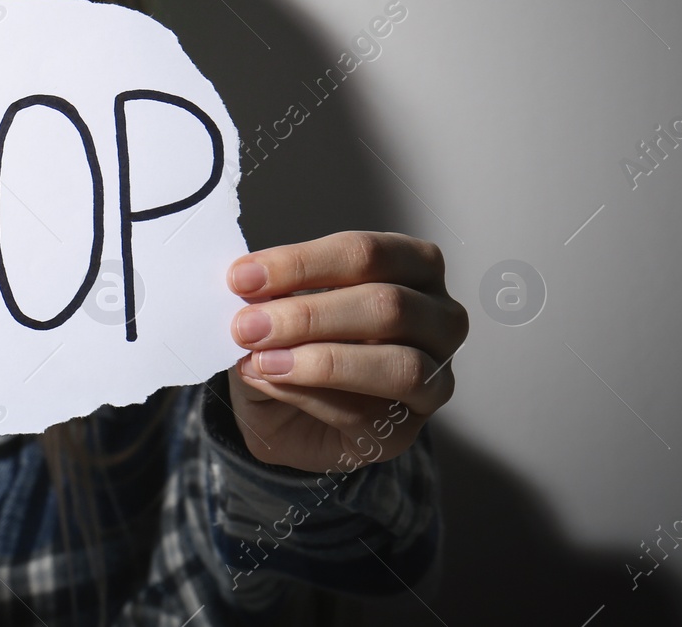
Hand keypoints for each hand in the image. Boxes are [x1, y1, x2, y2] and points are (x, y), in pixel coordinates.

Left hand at [223, 231, 467, 472]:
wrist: (285, 409)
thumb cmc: (294, 340)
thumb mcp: (278, 305)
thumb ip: (271, 295)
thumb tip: (250, 287)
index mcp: (412, 265)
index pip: (366, 253)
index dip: (302, 263)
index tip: (242, 276)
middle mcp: (439, 317)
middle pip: (387, 306)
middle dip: (308, 316)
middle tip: (247, 325)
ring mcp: (435, 376)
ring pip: (398, 364)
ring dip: (319, 361)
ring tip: (260, 360)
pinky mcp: (408, 428)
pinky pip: (370, 412)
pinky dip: (312, 396)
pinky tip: (271, 382)